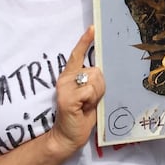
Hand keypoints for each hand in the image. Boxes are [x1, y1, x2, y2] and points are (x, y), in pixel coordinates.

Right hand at [48, 26, 102, 154]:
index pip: (77, 55)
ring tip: (86, 105)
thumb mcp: (89, 94)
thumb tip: (100, 69)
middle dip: (100, 86)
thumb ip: (92, 81)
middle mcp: (65, 79)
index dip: (85, 41)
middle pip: (96, 70)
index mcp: (69, 76)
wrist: (68, 136)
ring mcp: (64, 87)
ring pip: (95, 79)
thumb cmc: (81, 115)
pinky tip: (83, 109)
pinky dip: (92, 101)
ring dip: (97, 94)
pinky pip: (90, 91)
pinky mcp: (67, 97)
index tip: (93, 28)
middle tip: (90, 100)